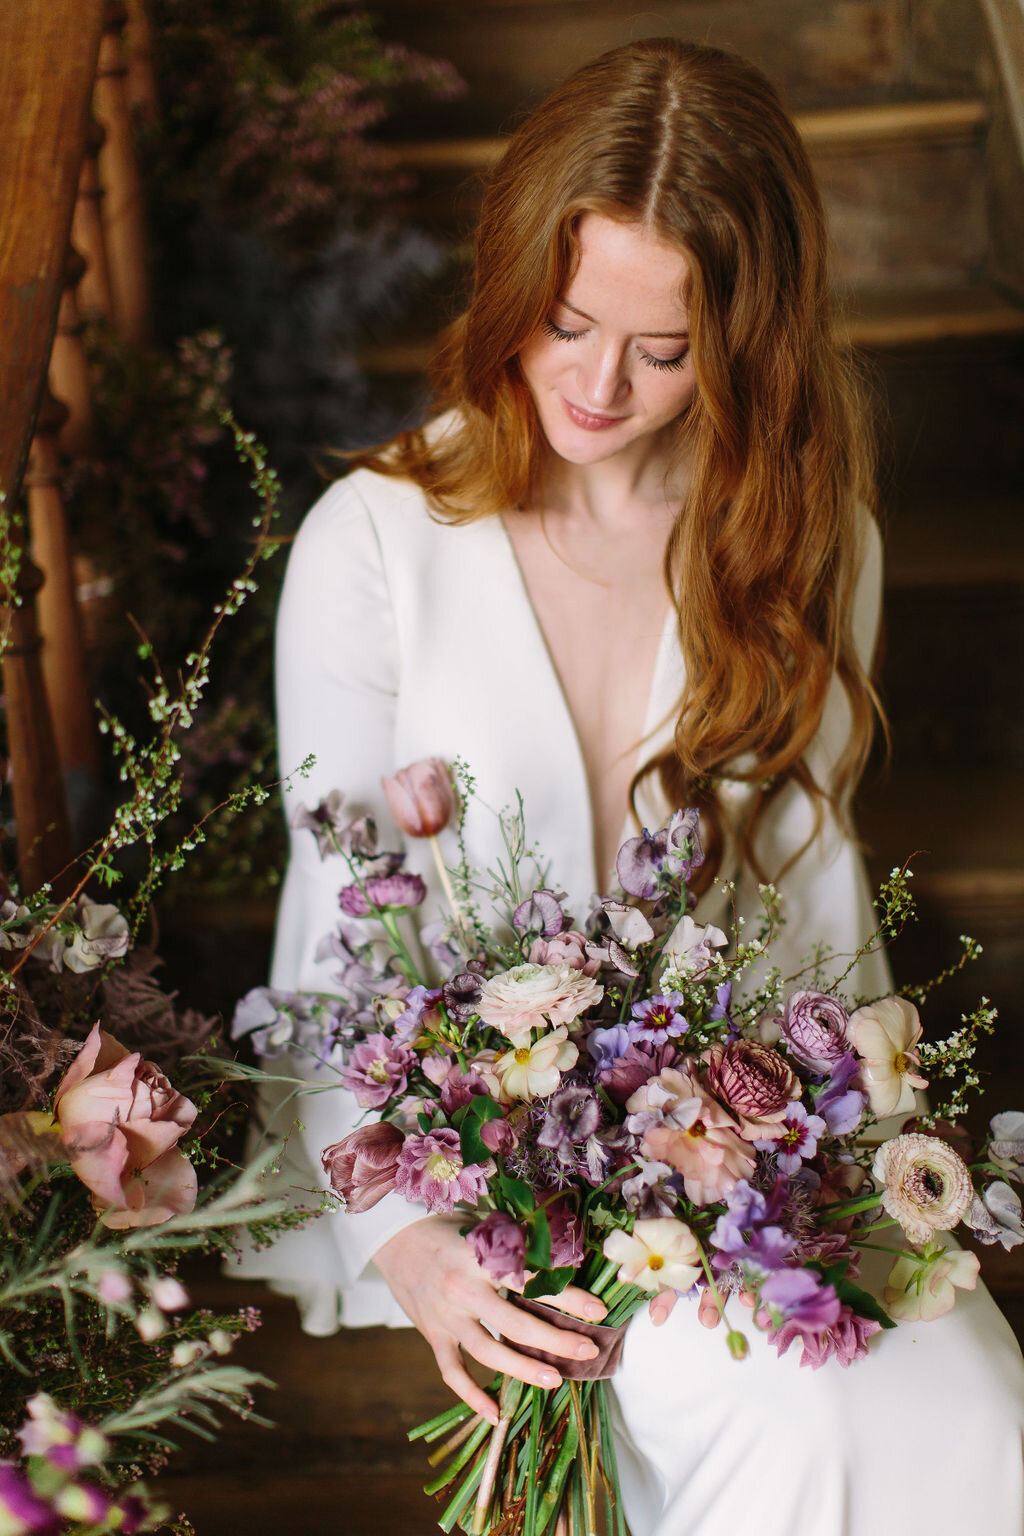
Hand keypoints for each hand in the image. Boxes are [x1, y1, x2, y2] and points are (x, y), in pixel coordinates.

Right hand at [372, 1215, 607, 1424]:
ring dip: (523, 1370)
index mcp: (480, 1258)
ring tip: (555, 1380)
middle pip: (515, 1324)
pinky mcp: (432, 1334)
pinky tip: (495, 1415)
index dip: (567, 1296)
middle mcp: (464, 1290)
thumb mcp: (483, 1227)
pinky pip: (452, 1372)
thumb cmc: (448, 1228)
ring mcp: (446, 1316)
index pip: (531, 1281)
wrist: (395, 1238)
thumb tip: (564, 1260)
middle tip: (587, 1350)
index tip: (598, 1310)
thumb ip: (516, 1245)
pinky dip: (471, 1396)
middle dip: (555, 1340)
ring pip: (488, 1353)